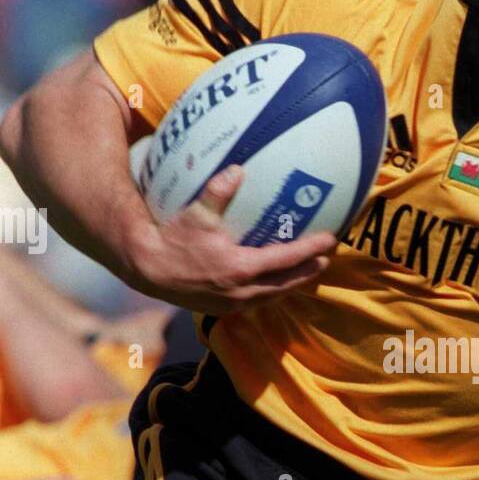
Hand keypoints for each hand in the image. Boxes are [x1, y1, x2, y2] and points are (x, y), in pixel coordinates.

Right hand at [128, 166, 337, 314]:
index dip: (310, 249)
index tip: (329, 240)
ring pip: (273, 297)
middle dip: (308, 272)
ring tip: (307, 272)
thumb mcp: (196, 213)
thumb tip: (237, 169)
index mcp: (240, 268)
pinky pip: (256, 302)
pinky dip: (271, 293)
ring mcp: (232, 304)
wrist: (148, 269)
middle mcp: (241, 291)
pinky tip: (276, 284)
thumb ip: (218, 191)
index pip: (286, 259)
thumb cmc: (173, 238)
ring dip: (292, 285)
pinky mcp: (222, 310)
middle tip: (325, 259)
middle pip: (286, 283)